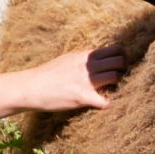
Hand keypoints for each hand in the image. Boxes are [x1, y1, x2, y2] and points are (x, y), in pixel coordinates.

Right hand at [0, 45, 126, 128]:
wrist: (31, 87)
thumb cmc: (47, 75)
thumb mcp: (66, 60)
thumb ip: (82, 60)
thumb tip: (96, 60)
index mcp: (83, 56)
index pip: (114, 49)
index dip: (121, 56)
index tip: (120, 63)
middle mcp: (86, 66)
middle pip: (119, 61)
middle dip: (123, 69)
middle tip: (119, 76)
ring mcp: (85, 81)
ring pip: (115, 77)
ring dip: (117, 84)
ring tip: (110, 89)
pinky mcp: (81, 97)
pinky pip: (104, 101)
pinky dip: (107, 104)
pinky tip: (102, 104)